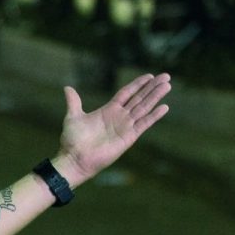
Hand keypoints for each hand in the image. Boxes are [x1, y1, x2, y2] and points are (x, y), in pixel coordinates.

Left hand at [52, 74, 171, 184]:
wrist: (74, 159)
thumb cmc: (72, 141)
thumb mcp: (73, 117)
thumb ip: (74, 102)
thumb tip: (67, 88)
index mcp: (108, 110)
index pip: (127, 93)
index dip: (138, 84)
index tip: (149, 76)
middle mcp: (119, 117)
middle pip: (139, 98)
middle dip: (152, 87)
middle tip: (166, 76)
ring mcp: (125, 127)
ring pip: (144, 108)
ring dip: (156, 97)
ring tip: (167, 85)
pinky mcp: (128, 137)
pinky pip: (144, 124)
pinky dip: (154, 116)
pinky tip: (164, 107)